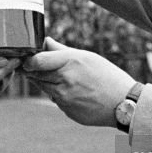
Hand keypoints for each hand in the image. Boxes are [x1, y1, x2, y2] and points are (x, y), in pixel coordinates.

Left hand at [21, 38, 136, 126]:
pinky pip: (55, 100)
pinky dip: (59, 95)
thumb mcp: (87, 57)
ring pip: (44, 88)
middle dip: (34, 71)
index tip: (27, 60)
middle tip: (36, 67)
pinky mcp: (67, 111)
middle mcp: (65, 80)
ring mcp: (65, 98)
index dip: (28, 61)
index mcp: (70, 62)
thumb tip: (46, 42)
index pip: (36, 61)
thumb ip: (62, 50)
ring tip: (63, 78)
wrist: (124, 103)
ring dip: (46, 82)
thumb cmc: (108, 76)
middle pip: (36, 75)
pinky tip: (74, 92)